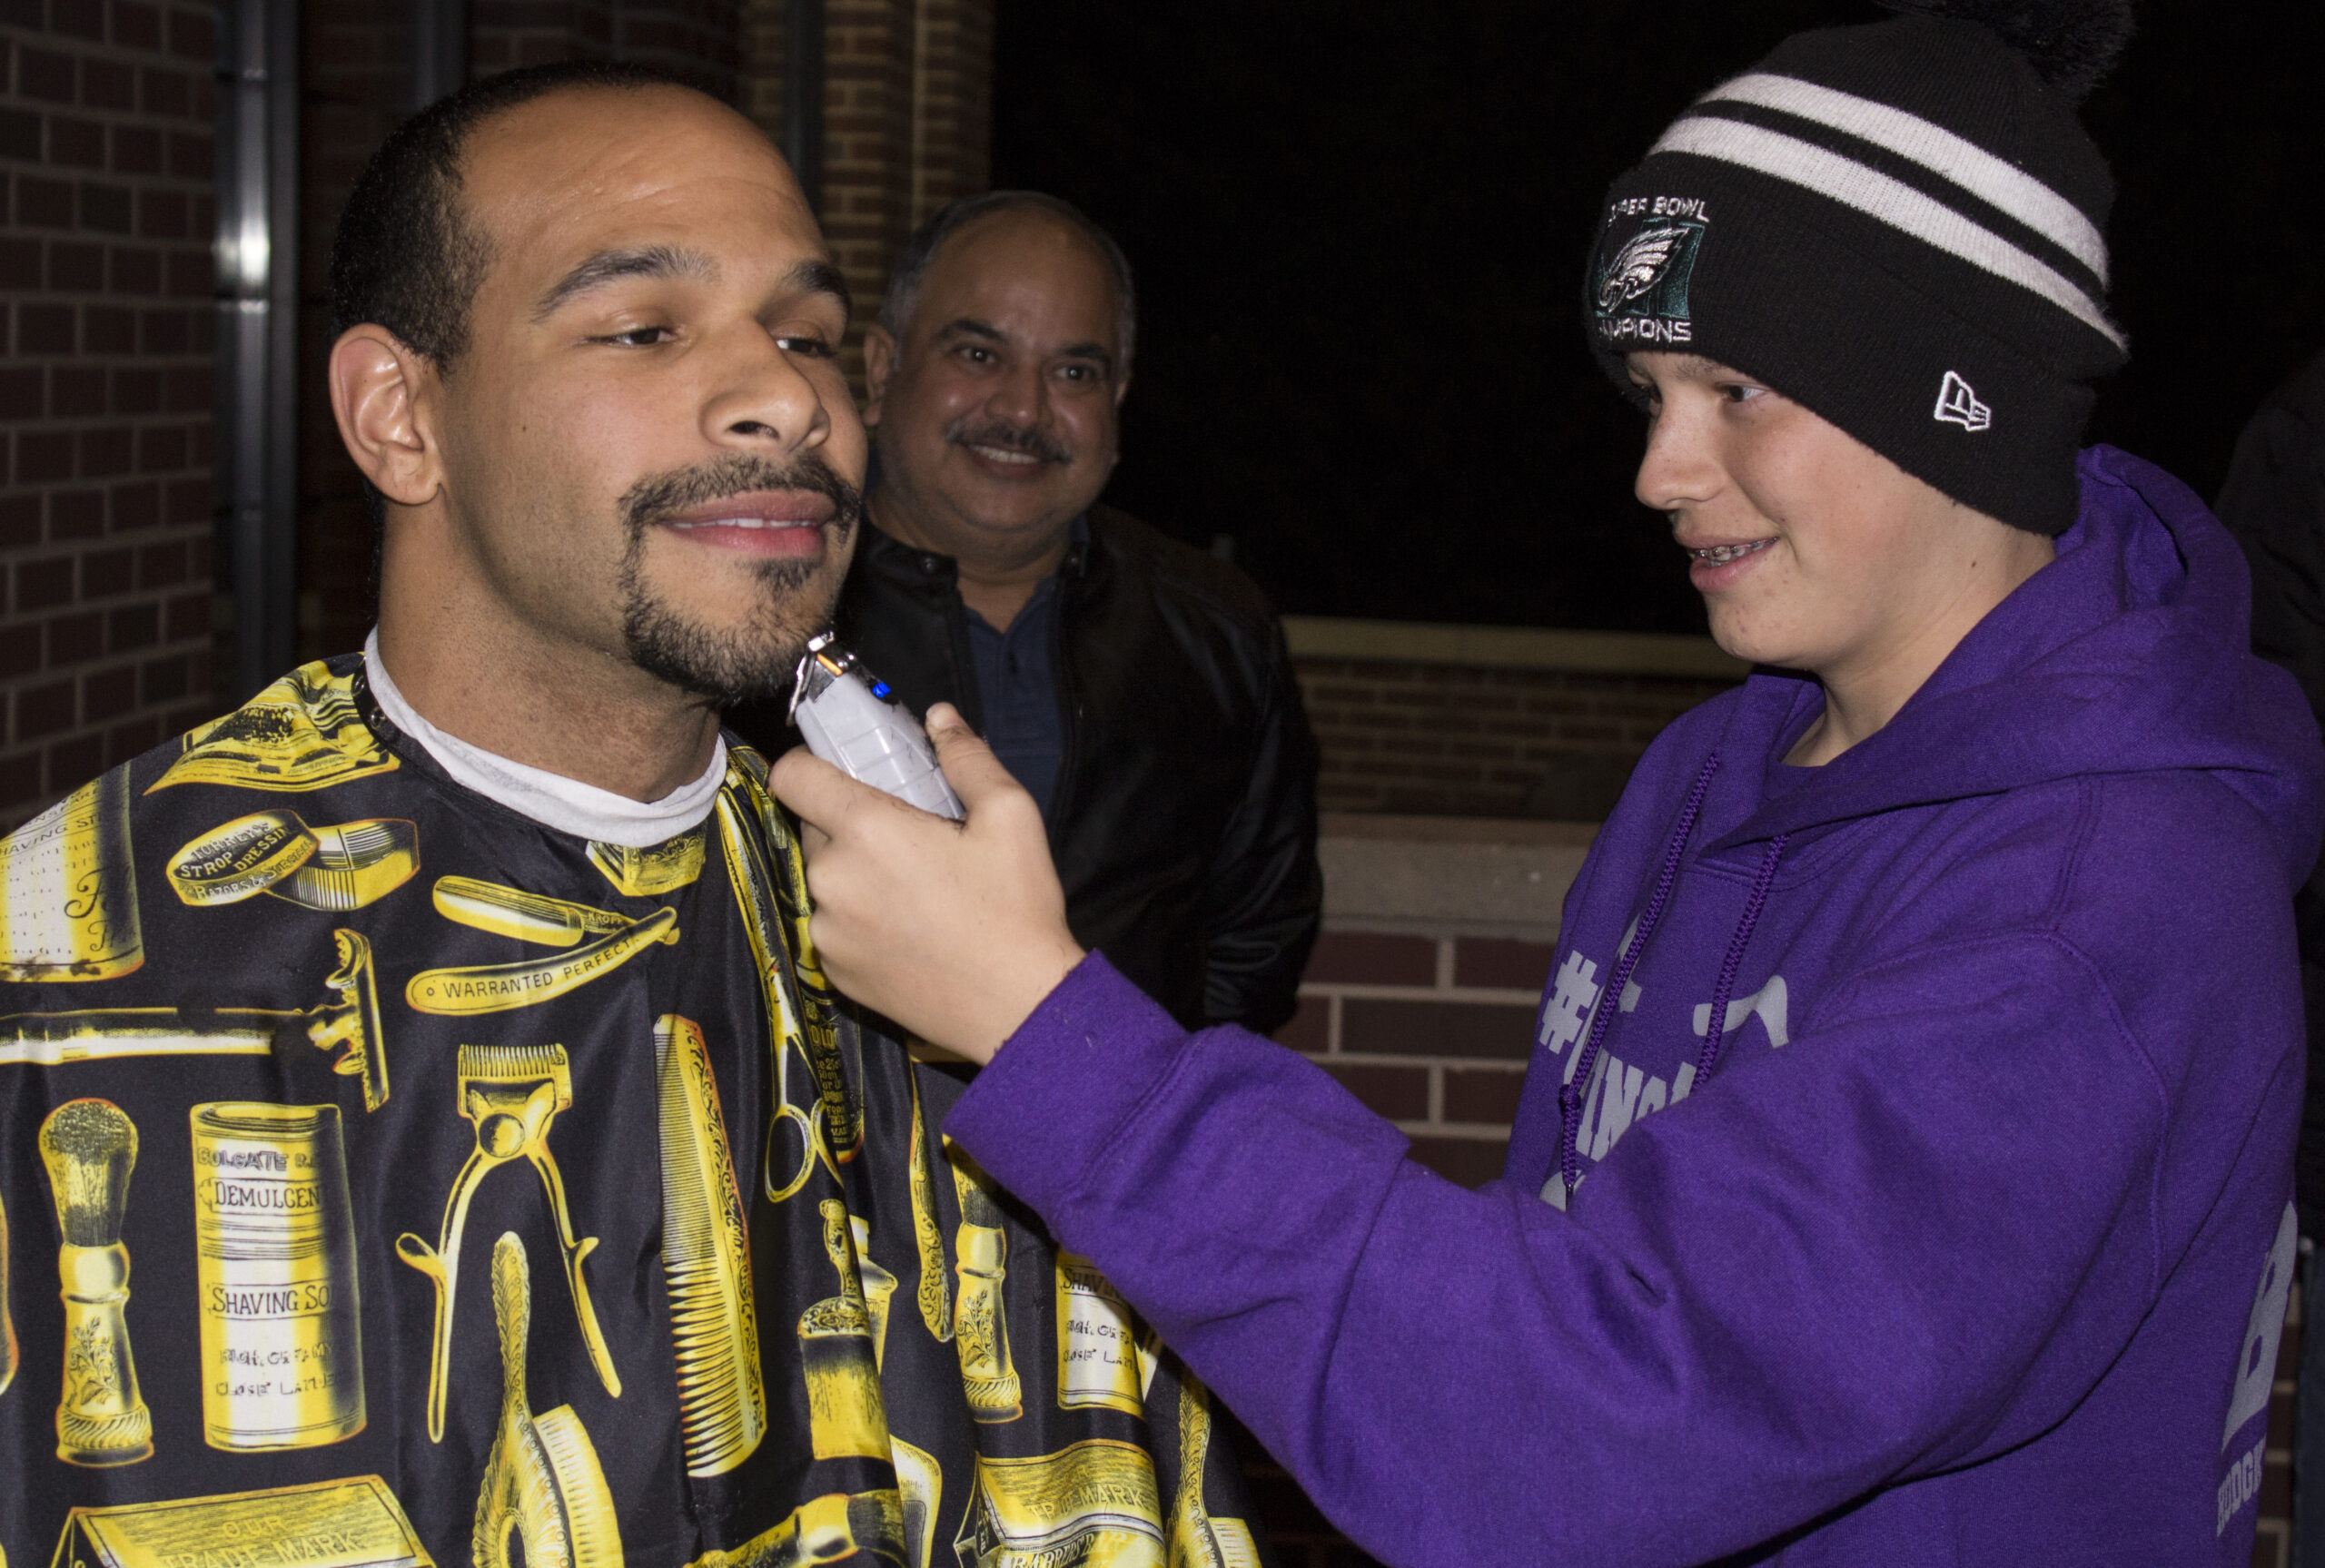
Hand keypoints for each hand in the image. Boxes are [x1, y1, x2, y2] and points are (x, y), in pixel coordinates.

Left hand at [769, 704, 1085, 1062]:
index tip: (844, 773)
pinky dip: (859, 920)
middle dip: (850, 823)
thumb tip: (939, 717)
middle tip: (908, 838)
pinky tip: (908, 931)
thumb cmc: (1016, 908)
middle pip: (813, 827)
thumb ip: (966, 758)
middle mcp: (831, 879)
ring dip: (855, 874)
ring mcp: (827, 931)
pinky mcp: (833, 971)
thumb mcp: (1010, 816)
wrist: (1017, 1008)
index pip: (792, 776)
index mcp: (866, 830)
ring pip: (825, 879)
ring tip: (914, 891)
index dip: (810, 764)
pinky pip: (833, 926)